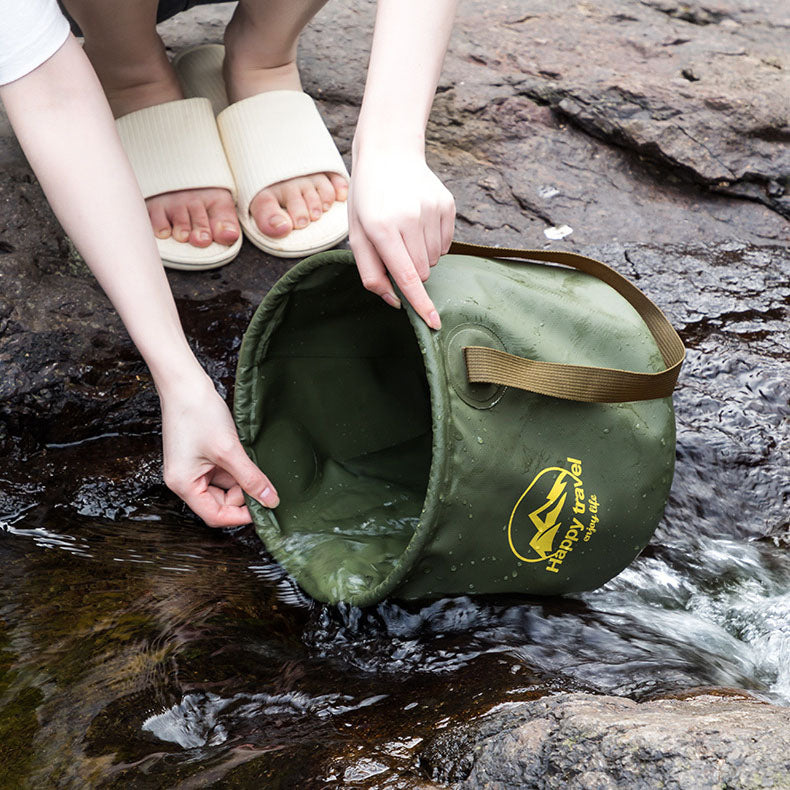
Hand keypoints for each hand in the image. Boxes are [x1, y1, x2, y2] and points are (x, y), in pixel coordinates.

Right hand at [159, 375, 278, 526]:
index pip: (215, 515)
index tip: (264, 509)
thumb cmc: (198, 414)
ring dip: (241, 479)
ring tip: (252, 462)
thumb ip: (251, 478)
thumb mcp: (229, 451)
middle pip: (220, 502)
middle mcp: (185, 480)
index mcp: (183, 485)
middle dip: (242, 495)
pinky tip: (245, 455)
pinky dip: (237, 468)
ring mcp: (192, 468)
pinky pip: (222, 471)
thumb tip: (270, 500)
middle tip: (264, 483)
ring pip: (224, 486)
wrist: (185, 384)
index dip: (240, 515)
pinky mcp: (200, 456)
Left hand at [348, 149, 454, 328]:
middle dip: (410, 270)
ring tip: (406, 230)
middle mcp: (409, 218)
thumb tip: (394, 302)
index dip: (420, 303)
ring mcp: (431, 209)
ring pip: (435, 260)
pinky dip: (433, 242)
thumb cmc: (368, 200)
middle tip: (395, 246)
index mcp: (381, 228)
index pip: (407, 277)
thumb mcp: (357, 235)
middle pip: (422, 272)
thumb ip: (371, 273)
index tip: (434, 323)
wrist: (389, 153)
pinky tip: (419, 223)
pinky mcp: (447, 204)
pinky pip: (446, 244)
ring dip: (421, 256)